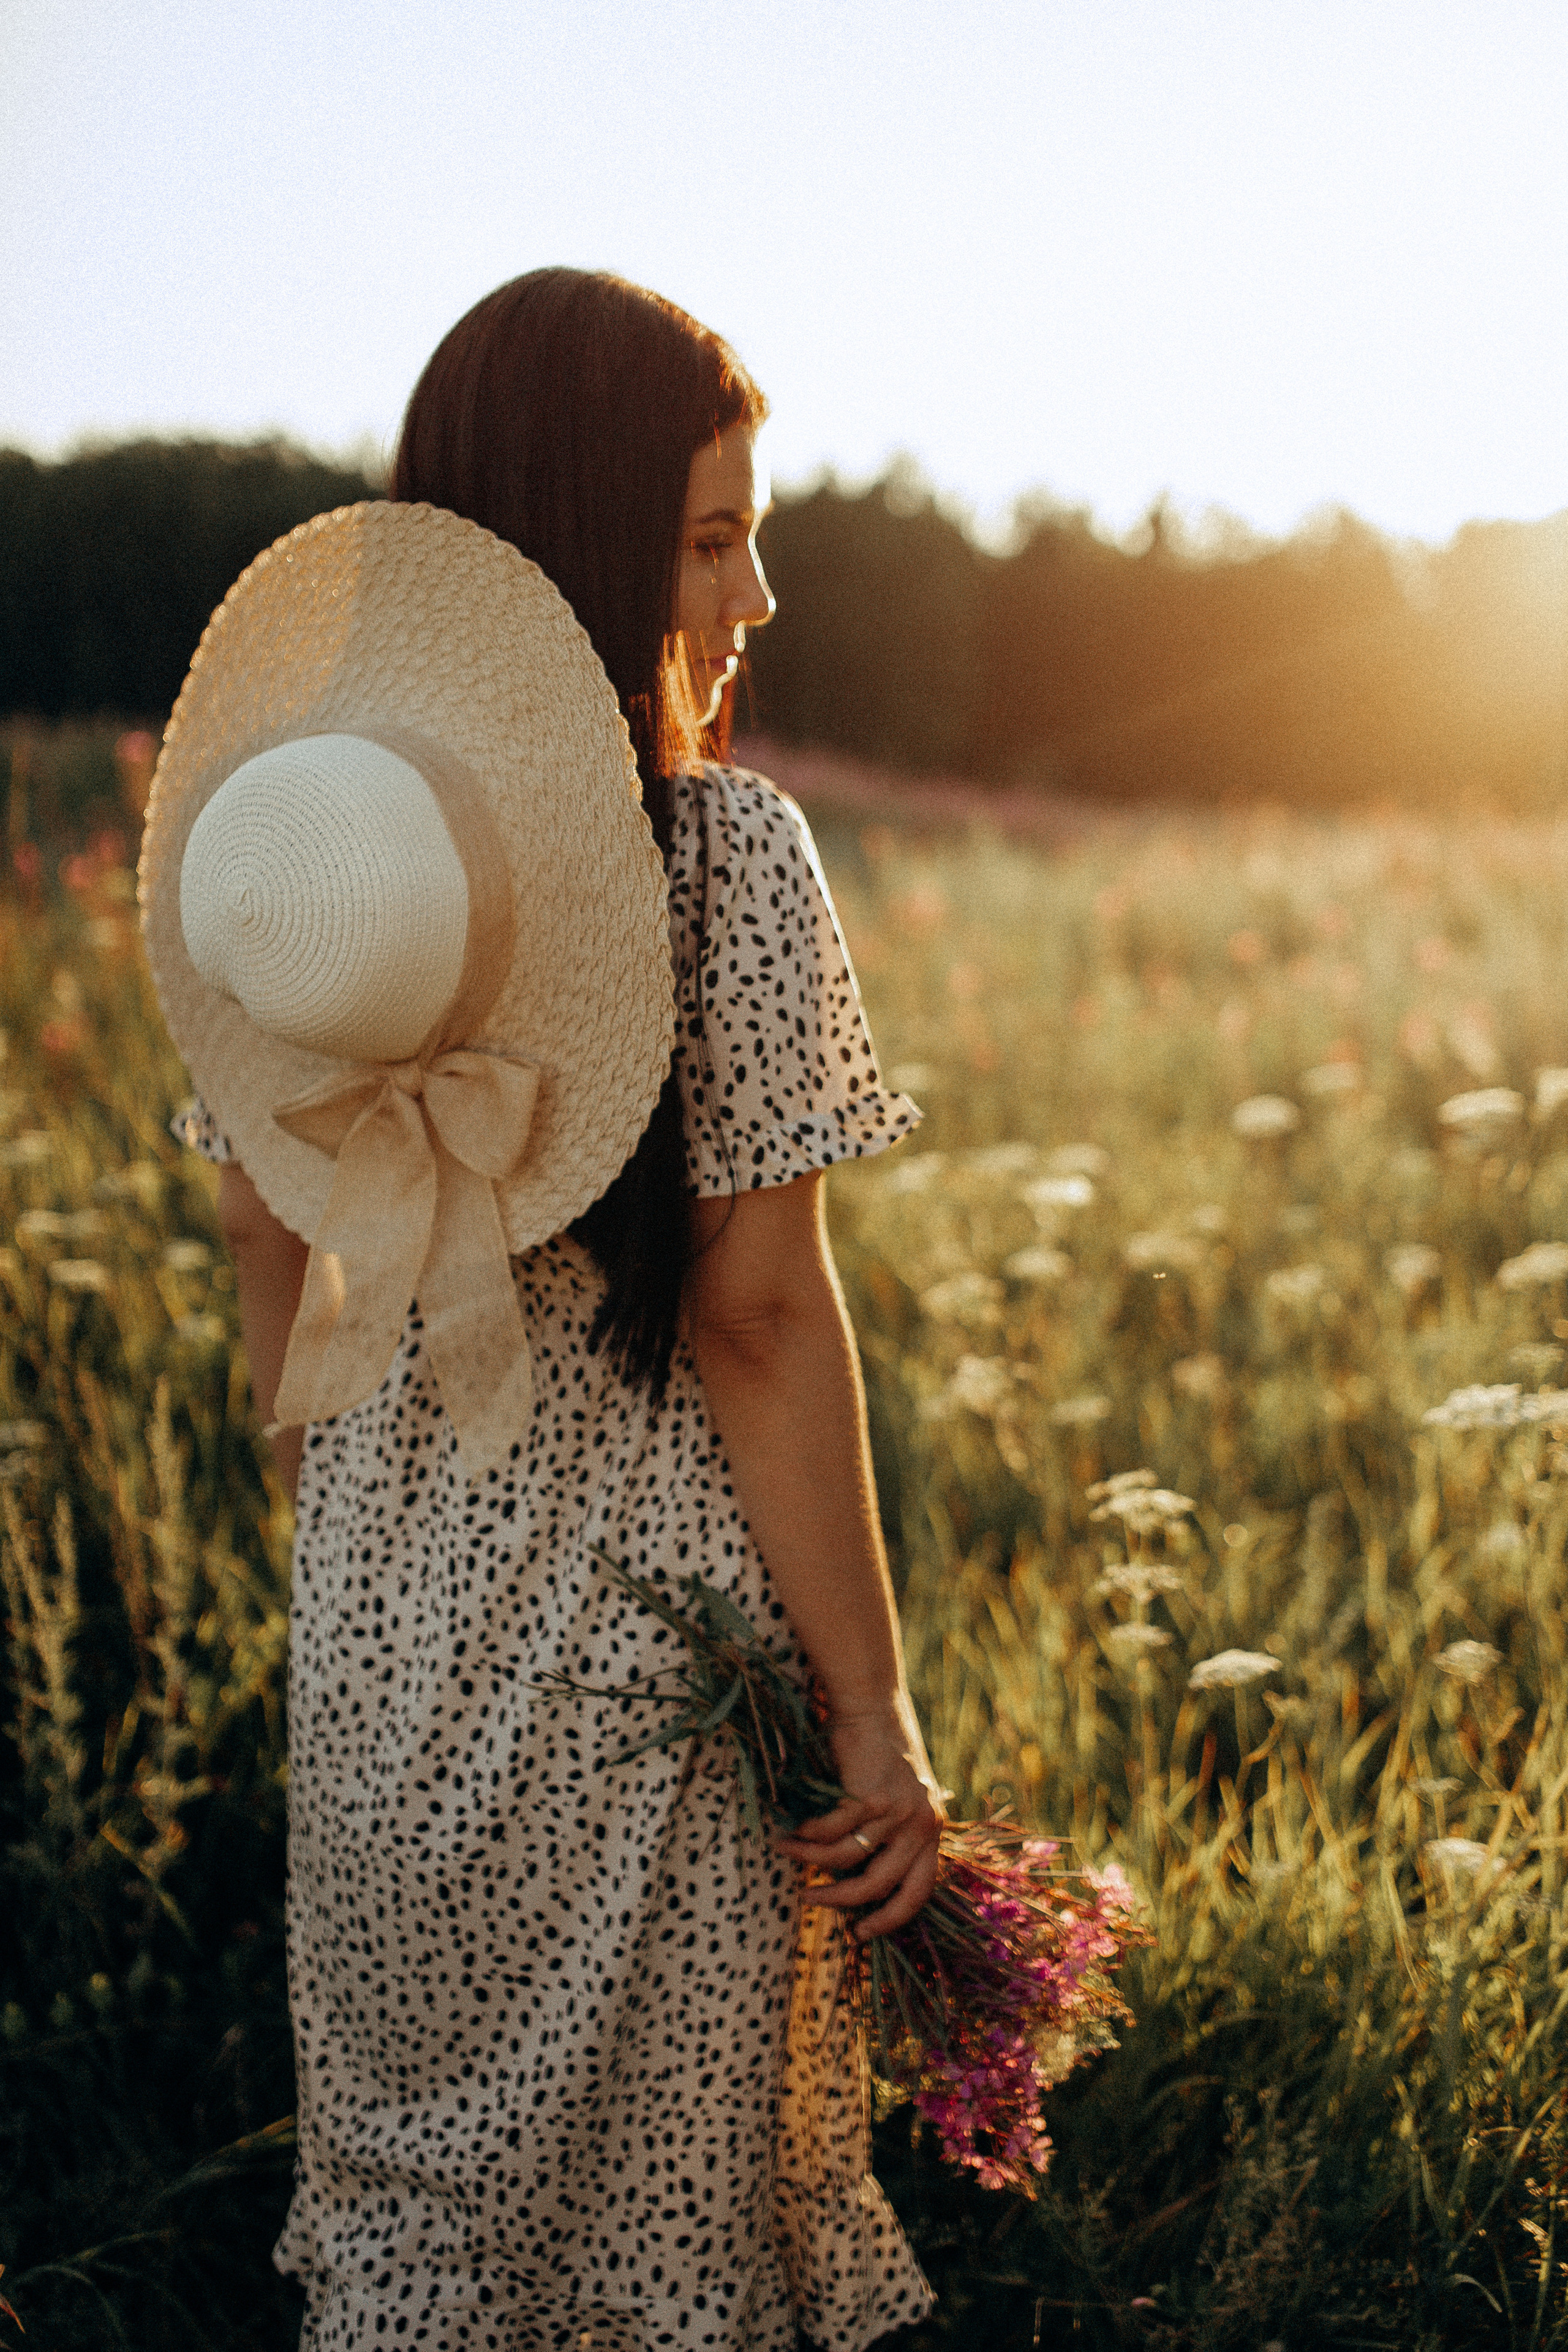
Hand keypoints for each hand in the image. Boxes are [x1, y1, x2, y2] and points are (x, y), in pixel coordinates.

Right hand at [776, 1700, 943, 1937]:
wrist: (872, 1706)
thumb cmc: (878, 1753)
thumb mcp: (899, 1797)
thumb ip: (889, 1835)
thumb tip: (853, 1880)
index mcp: (931, 1830)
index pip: (918, 1892)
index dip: (889, 1919)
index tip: (861, 1934)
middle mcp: (920, 1825)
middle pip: (877, 1886)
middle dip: (839, 1900)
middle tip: (810, 1899)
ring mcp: (896, 1811)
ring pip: (844, 1859)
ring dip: (808, 1859)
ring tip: (785, 1849)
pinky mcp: (870, 1797)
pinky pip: (829, 1831)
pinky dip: (807, 1834)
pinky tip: (793, 1827)